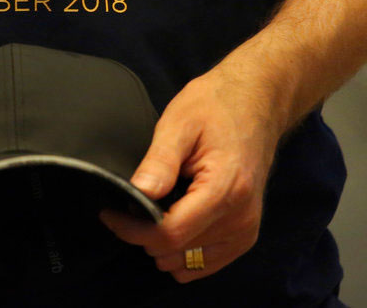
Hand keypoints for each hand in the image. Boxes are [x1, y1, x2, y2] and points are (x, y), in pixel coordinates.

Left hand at [99, 69, 283, 282]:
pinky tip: (176, 218)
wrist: (256, 102)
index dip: (132, 229)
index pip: (170, 234)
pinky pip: (202, 263)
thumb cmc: (217, 107)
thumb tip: (138, 194)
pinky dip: (181, 250)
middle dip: (144, 233)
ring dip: (162, 243)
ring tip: (159, 205)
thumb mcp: (180, 122)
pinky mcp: (244, 237)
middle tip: (132, 203)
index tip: (110, 213)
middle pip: (175, 251)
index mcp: (225, 190)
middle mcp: (240, 219)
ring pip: (186, 263)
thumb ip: (160, 161)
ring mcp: (245, 232)